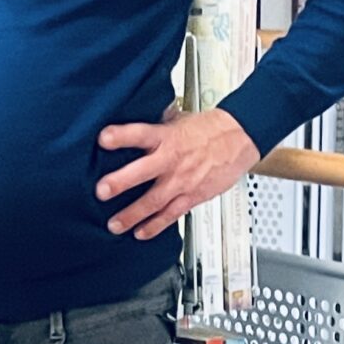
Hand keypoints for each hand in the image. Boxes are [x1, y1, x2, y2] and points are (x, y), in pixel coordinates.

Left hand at [94, 108, 259, 239]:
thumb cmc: (209, 129)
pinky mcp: (192, 196)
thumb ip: (157, 121)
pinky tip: (140, 233)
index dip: (122, 136)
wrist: (240, 138)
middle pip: (143, 172)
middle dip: (121, 182)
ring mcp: (182, 181)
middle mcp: (172, 160)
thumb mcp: (180, 119)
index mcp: (166, 137)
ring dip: (132, 214)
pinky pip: (171, 214)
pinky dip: (155, 226)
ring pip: (154, 200)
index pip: (140, 134)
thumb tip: (137, 110)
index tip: (103, 139)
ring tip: (114, 224)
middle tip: (102, 191)